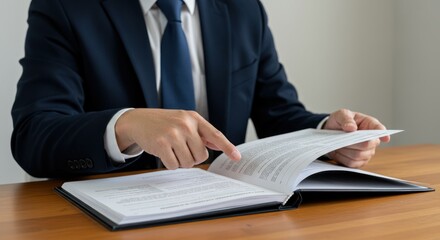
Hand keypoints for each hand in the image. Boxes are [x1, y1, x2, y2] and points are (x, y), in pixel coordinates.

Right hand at [115, 109, 240, 169]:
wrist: (138, 120)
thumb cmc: (164, 123)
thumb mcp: (184, 121)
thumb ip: (201, 133)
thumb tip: (219, 146)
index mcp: (194, 118)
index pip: (215, 135)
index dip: (227, 147)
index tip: (237, 157)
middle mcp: (185, 124)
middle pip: (201, 156)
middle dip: (192, 157)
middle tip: (182, 149)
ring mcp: (173, 133)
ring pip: (188, 163)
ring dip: (181, 162)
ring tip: (172, 150)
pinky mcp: (161, 144)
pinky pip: (174, 165)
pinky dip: (170, 163)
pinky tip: (164, 153)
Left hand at [323, 109, 390, 167]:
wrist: (330, 133)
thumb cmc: (339, 122)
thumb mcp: (340, 115)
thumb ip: (346, 119)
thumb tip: (351, 128)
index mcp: (370, 124)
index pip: (380, 129)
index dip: (383, 134)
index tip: (385, 138)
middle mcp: (372, 139)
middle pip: (367, 145)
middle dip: (352, 142)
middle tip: (341, 138)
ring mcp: (367, 152)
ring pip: (359, 155)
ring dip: (345, 150)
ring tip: (338, 144)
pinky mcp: (359, 161)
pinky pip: (352, 163)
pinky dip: (342, 158)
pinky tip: (338, 151)